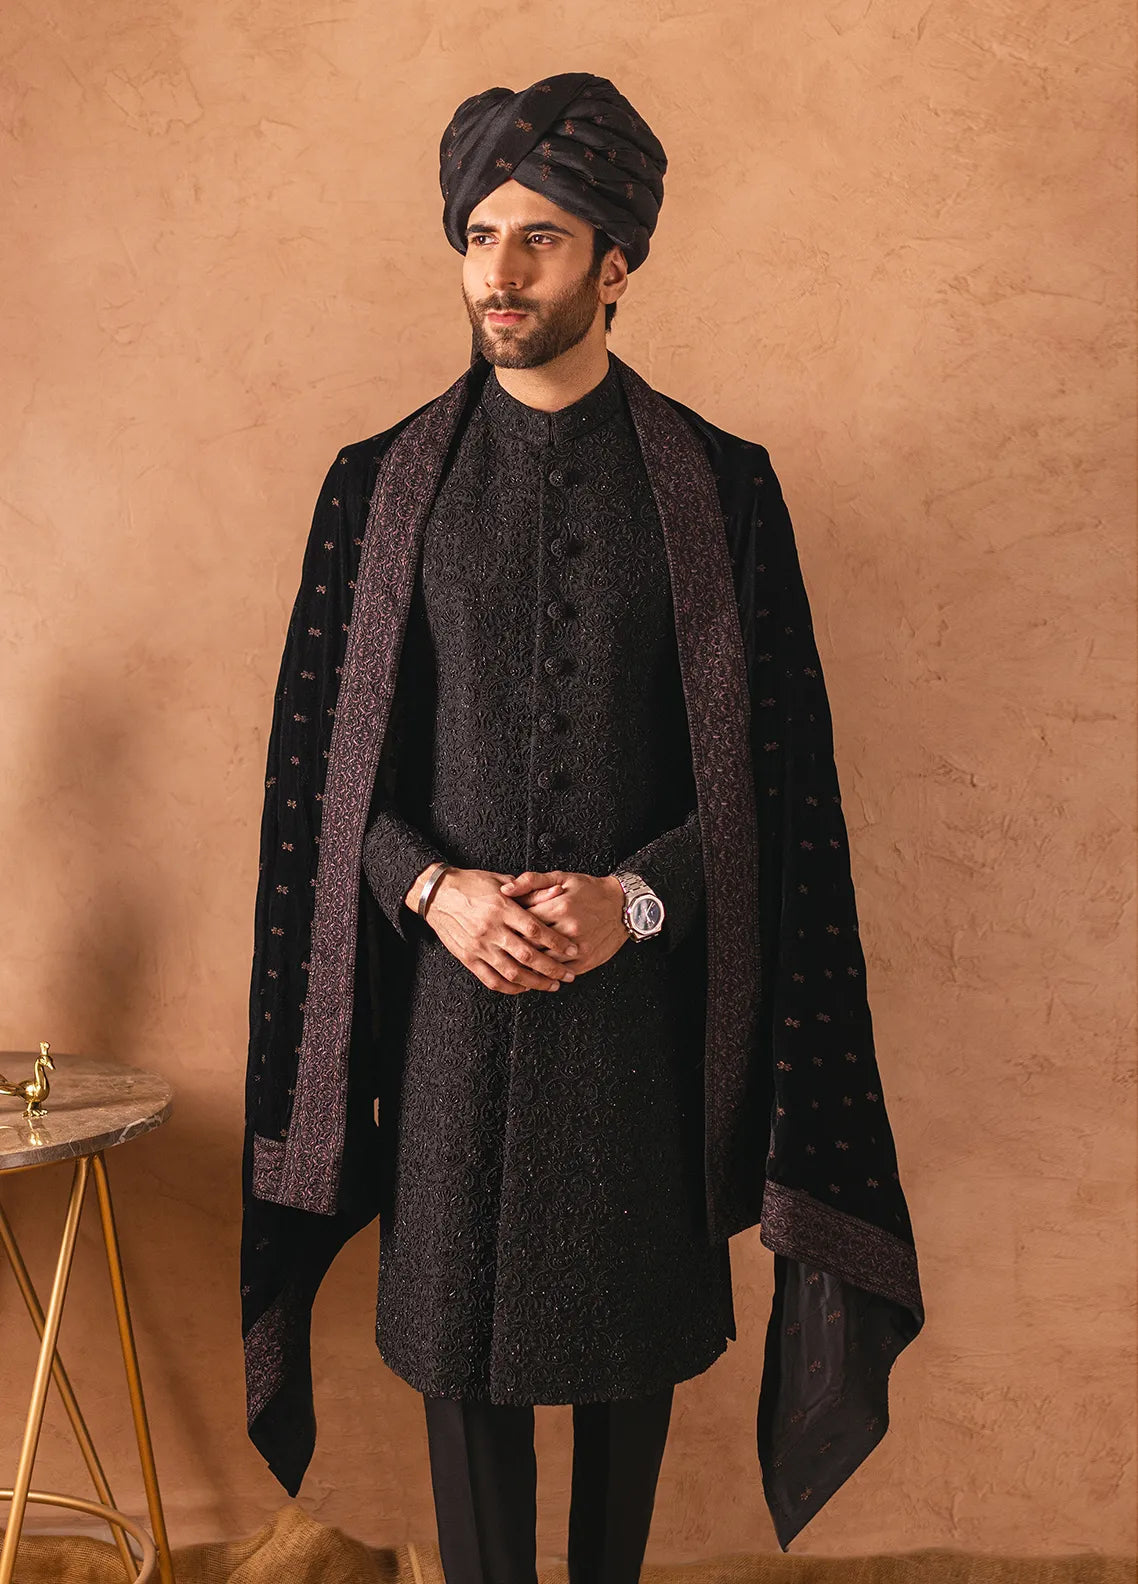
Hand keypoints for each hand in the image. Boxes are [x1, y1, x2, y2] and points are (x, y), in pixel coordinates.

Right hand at [405, 866, 579, 994]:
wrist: (437, 894)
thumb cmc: (472, 884)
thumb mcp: (502, 881)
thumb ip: (530, 890)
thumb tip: (558, 892)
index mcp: (502, 908)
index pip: (536, 929)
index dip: (557, 943)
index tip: (573, 951)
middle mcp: (491, 929)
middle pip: (528, 955)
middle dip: (552, 969)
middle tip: (568, 976)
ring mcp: (479, 946)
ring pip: (512, 972)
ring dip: (535, 982)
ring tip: (551, 986)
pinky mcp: (468, 958)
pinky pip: (492, 979)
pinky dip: (510, 987)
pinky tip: (524, 988)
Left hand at [498, 870, 629, 976]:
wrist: (623, 905)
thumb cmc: (589, 890)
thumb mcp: (561, 877)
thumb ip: (531, 882)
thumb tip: (504, 890)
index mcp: (560, 907)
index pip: (524, 922)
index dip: (508, 926)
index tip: (498, 929)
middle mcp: (569, 929)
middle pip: (531, 945)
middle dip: (513, 948)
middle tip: (498, 950)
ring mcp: (579, 947)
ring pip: (544, 963)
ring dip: (526, 967)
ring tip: (510, 966)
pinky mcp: (586, 961)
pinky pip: (559, 972)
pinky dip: (545, 975)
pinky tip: (533, 975)